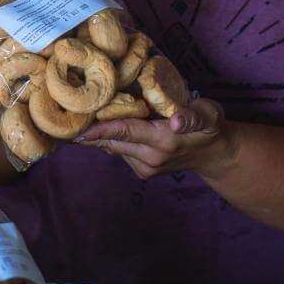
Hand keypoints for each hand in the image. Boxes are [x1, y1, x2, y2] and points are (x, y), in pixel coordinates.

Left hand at [76, 98, 237, 180]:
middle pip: (113, 141)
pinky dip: (111, 138)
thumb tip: (175, 122)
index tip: (76, 127)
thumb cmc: (211, 127)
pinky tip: (102, 125)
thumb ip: (193, 117)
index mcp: (163, 142)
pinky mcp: (143, 170)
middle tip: (68, 113)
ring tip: (80, 116)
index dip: (100, 129)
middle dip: (92, 130)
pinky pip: (121, 151)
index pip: (124, 132)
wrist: (215, 154)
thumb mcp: (209, 115)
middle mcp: (150, 158)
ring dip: (99, 134)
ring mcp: (145, 167)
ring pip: (114, 147)